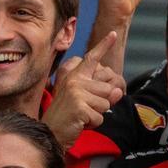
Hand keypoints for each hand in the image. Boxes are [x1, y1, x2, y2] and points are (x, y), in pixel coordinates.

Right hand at [44, 32, 125, 148]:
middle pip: (108, 89)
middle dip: (101, 103)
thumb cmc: (69, 116)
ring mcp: (76, 92)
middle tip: (83, 109)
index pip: (92, 59)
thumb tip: (118, 91)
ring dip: (97, 114)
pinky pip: (100, 117)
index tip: (114, 34)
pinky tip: (80, 123)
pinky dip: (93, 124)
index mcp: (75, 76)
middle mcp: (75, 80)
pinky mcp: (79, 106)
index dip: (104, 46)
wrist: (49, 132)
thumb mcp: (87, 102)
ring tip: (81, 115)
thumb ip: (104, 94)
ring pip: (106, 104)